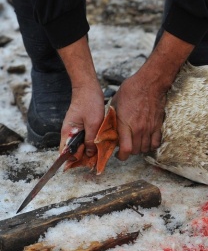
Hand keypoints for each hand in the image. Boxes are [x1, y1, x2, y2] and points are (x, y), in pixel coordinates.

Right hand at [57, 36, 103, 156]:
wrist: (88, 88)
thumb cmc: (89, 103)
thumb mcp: (93, 123)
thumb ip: (90, 139)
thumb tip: (89, 154)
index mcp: (67, 133)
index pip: (65, 153)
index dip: (75, 160)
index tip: (87, 162)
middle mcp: (69, 133)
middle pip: (73, 151)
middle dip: (84, 157)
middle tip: (97, 160)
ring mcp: (74, 129)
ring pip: (79, 145)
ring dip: (88, 150)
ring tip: (100, 153)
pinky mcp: (81, 126)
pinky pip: (84, 138)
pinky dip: (90, 142)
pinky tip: (100, 144)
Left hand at [111, 70, 165, 159]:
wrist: (150, 84)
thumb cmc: (131, 91)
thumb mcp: (115, 103)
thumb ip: (113, 119)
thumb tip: (109, 128)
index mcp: (125, 124)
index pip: (126, 150)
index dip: (121, 157)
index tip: (118, 154)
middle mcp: (138, 129)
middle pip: (135, 151)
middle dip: (129, 152)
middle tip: (125, 146)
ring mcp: (149, 128)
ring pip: (145, 148)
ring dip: (139, 149)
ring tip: (135, 143)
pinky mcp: (158, 125)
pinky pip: (156, 142)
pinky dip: (151, 145)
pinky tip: (147, 141)